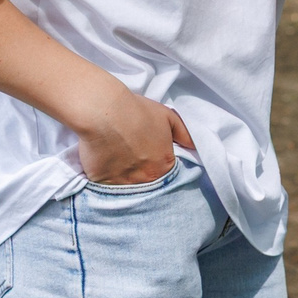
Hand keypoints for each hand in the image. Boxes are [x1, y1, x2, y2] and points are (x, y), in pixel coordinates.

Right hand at [77, 83, 193, 184]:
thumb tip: (194, 147)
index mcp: (164, 165)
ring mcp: (124, 184)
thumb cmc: (137, 111)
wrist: (103, 111)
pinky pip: (107, 186)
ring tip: (118, 158)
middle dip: (143, 173)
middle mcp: (147, 179)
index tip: (150, 156)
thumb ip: (185, 134)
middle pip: (148, 182)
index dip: (159, 165)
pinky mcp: (102, 183)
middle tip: (133, 157)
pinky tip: (104, 162)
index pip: (167, 175)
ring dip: (125, 177)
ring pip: (127, 186)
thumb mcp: (168, 117)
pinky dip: (106, 177)